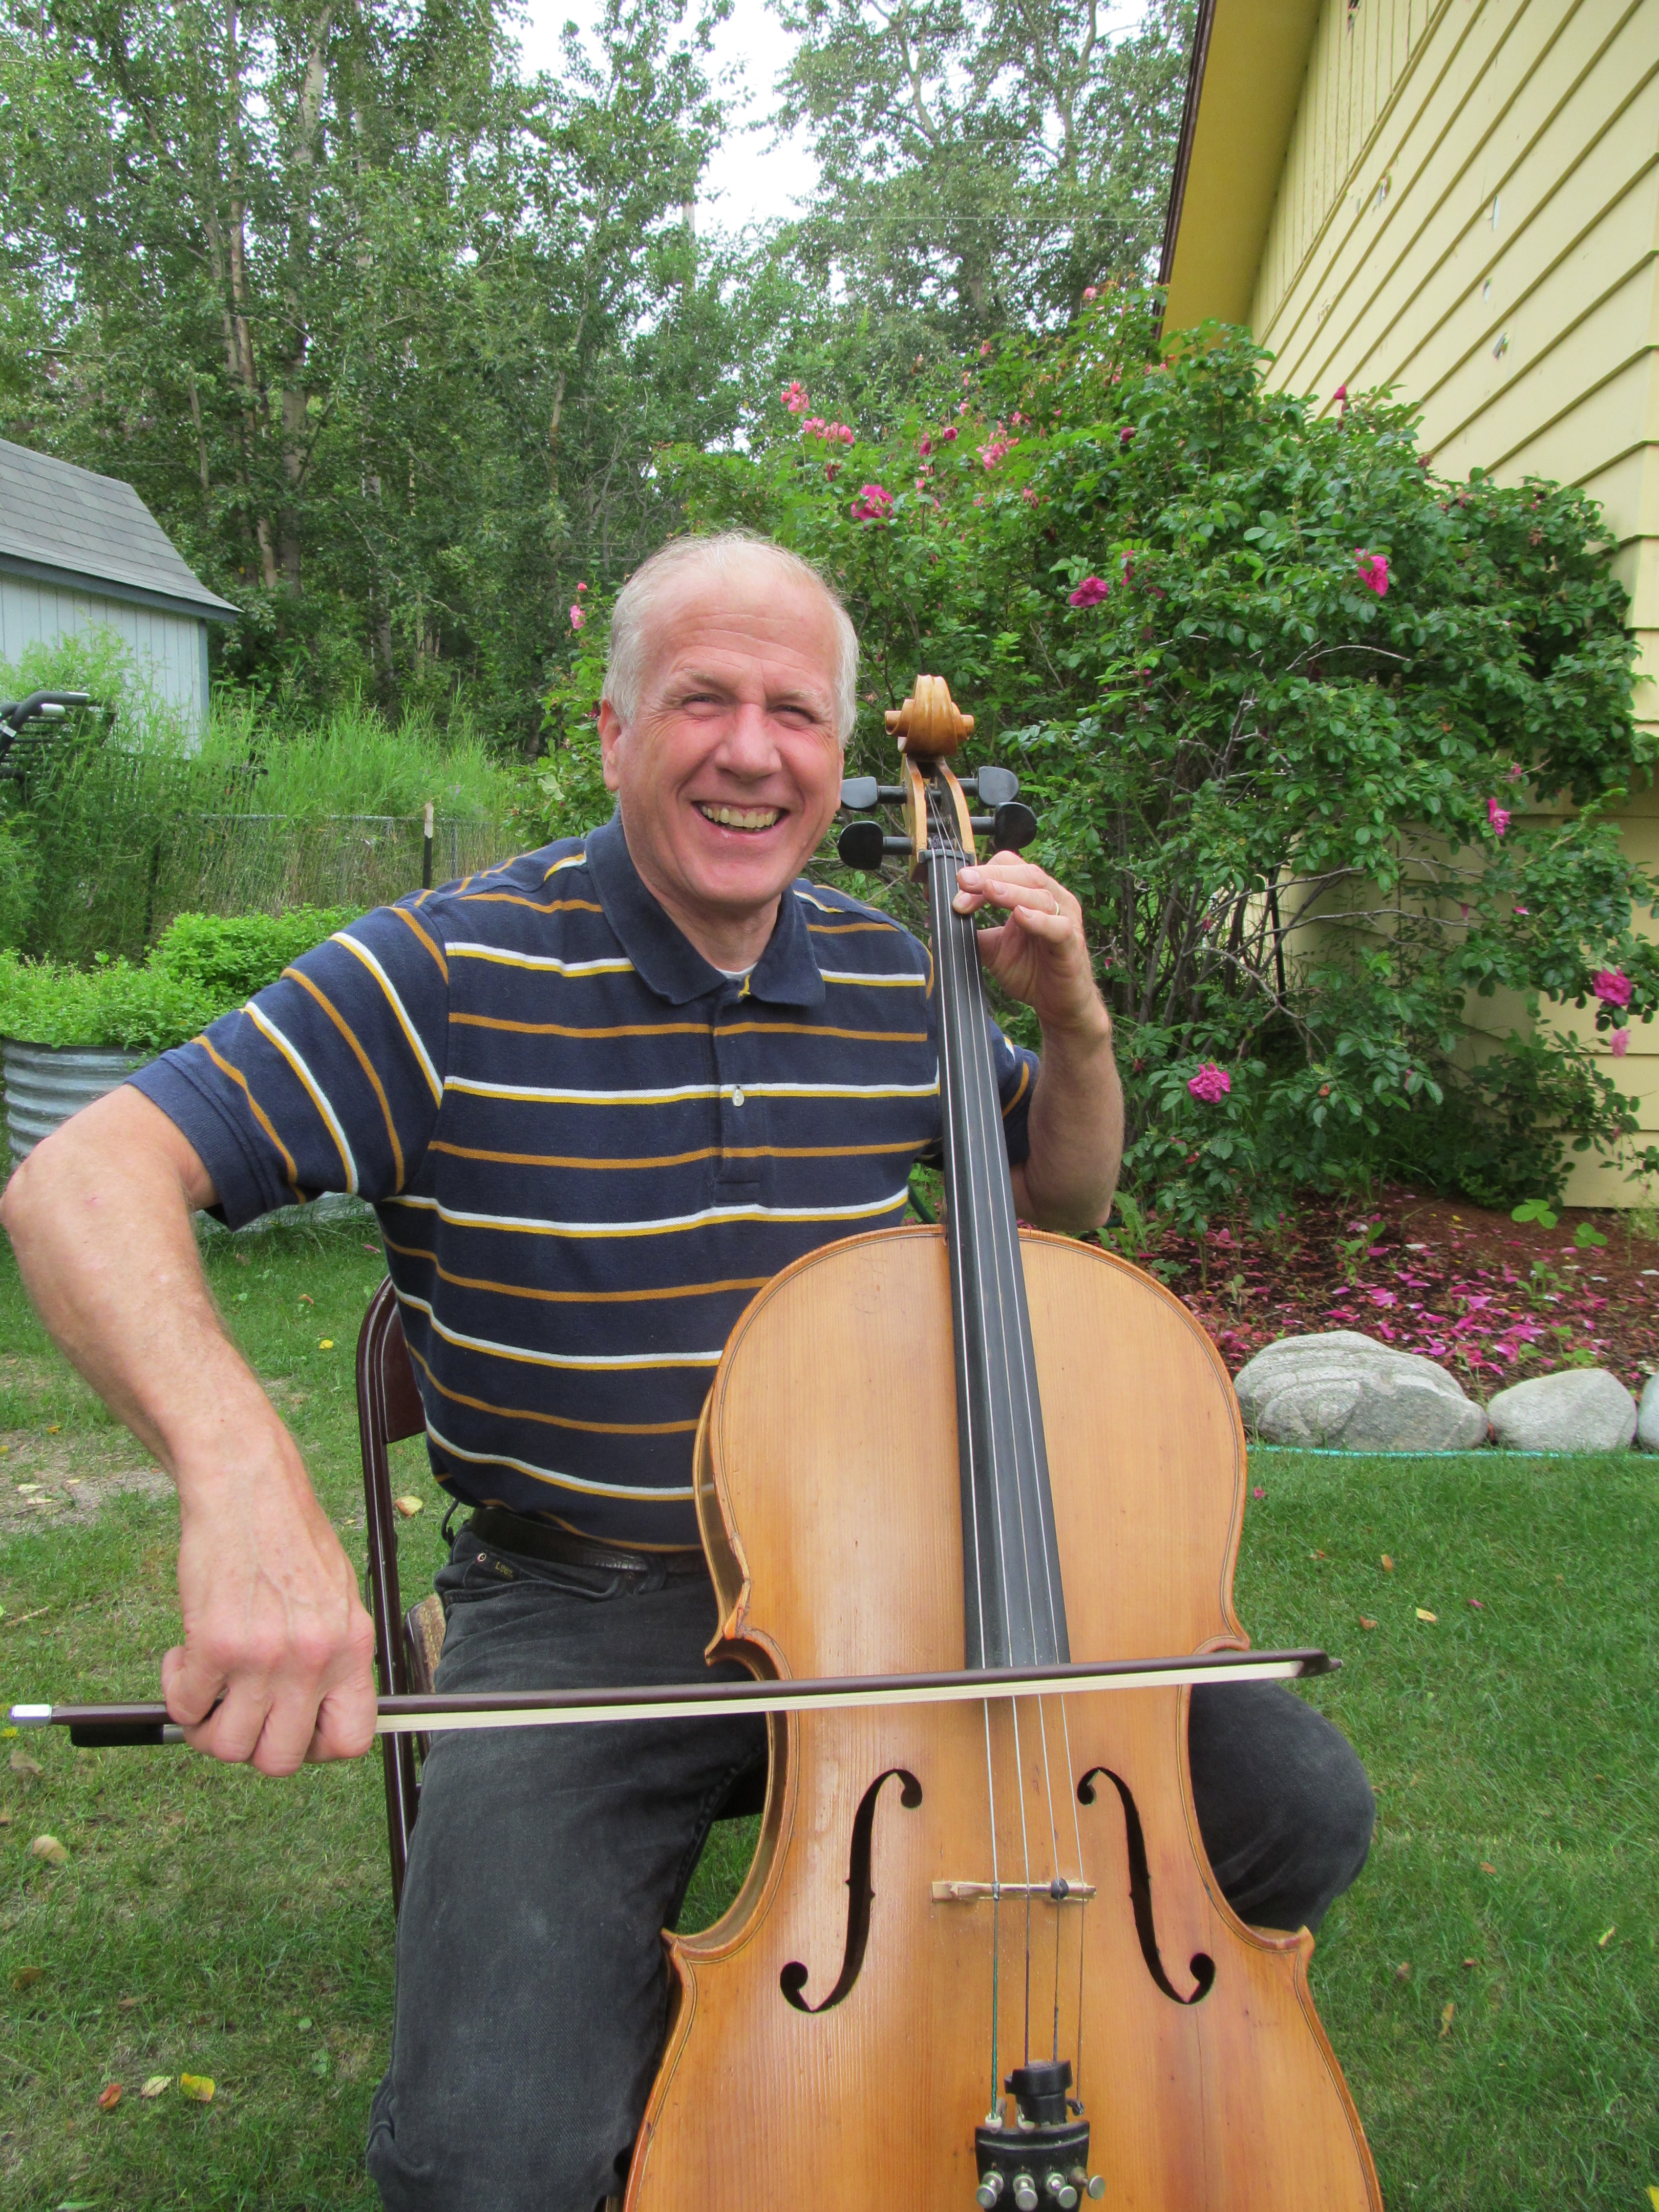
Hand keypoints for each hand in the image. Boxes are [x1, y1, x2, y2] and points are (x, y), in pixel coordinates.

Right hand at [162, 1429, 377, 1775]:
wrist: (248, 1486)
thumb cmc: (289, 1537)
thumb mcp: (336, 1597)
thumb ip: (330, 1656)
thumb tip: (312, 1716)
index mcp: (352, 1647)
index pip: (352, 1740)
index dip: (315, 1750)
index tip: (288, 1730)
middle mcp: (314, 1659)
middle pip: (280, 1761)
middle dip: (250, 1747)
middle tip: (235, 1712)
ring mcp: (265, 1656)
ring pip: (226, 1746)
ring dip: (206, 1727)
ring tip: (206, 1684)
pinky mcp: (215, 1645)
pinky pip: (185, 1708)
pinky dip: (177, 1692)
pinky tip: (185, 1656)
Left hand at [952, 851, 1105, 1041]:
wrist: (1059, 1005)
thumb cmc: (1033, 972)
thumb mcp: (995, 950)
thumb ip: (975, 935)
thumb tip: (941, 929)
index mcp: (1033, 896)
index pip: (1009, 870)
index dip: (983, 873)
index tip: (957, 887)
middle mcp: (1053, 901)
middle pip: (1025, 874)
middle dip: (992, 875)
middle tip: (964, 880)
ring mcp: (1065, 920)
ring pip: (1040, 896)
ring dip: (1011, 892)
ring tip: (988, 890)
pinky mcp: (1071, 944)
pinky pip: (1058, 927)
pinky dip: (1039, 920)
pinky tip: (1021, 916)